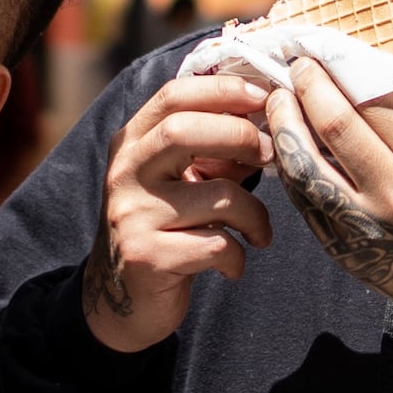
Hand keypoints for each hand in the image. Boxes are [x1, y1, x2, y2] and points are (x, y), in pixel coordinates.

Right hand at [86, 67, 278, 350]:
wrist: (120, 301)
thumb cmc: (166, 229)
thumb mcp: (181, 181)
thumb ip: (213, 149)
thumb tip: (271, 120)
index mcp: (132, 143)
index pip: (174, 96)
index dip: (224, 91)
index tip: (265, 98)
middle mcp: (125, 173)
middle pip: (182, 131)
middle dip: (240, 136)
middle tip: (270, 155)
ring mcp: (131, 215)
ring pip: (216, 196)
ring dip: (254, 213)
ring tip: (260, 231)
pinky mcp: (145, 257)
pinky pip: (216, 245)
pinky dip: (239, 256)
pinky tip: (233, 265)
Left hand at [264, 57, 392, 314]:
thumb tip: (356, 88)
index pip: (372, 104)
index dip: (340, 76)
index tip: (322, 57)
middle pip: (333, 128)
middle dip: (307, 90)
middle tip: (296, 68)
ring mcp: (362, 223)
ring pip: (305, 166)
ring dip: (285, 127)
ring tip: (279, 101)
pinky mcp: (342, 247)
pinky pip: (305, 198)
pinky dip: (292, 166)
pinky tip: (288, 145)